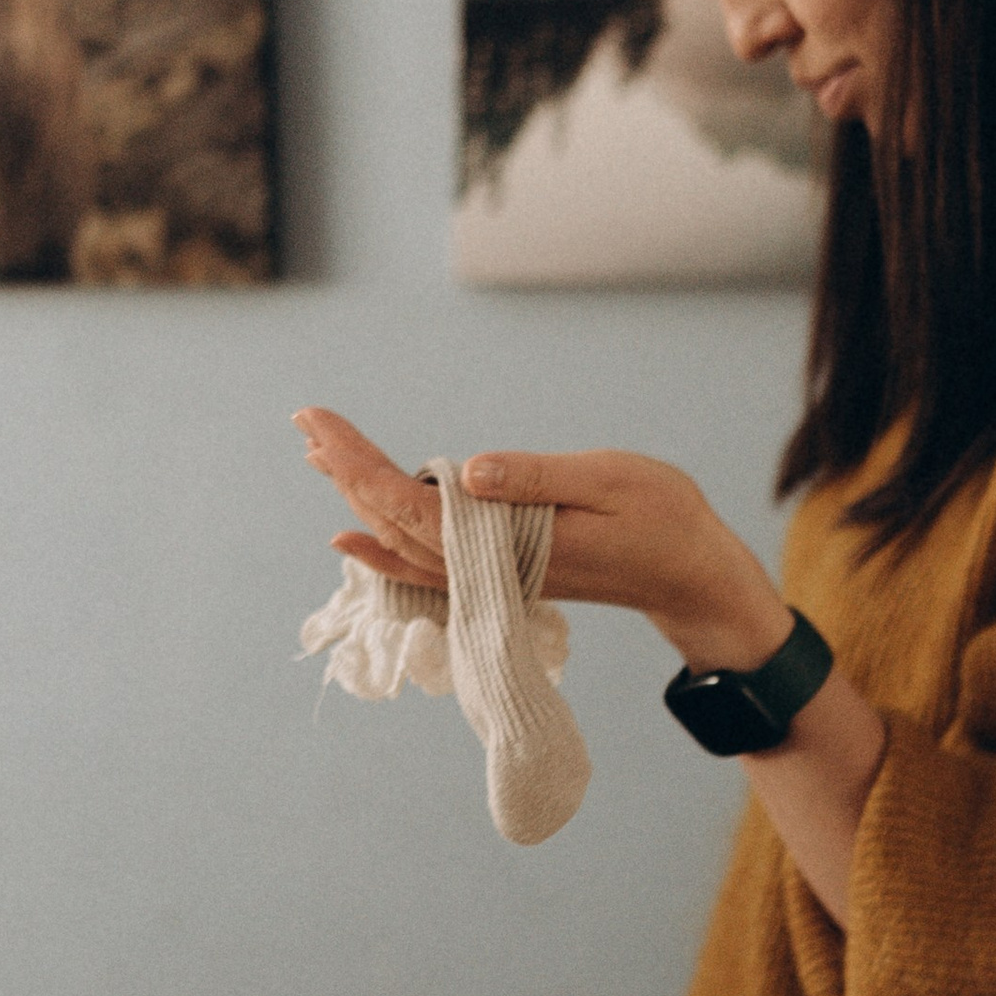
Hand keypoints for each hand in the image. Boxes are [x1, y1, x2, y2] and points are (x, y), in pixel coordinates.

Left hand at [295, 408, 788, 670]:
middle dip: (345, 469)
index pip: (409, 503)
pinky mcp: (496, 570)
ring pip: (401, 540)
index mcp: (506, 540)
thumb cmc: (661, 520)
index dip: (358, 466)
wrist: (689, 574)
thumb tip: (466, 471)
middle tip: (306, 420)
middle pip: (392, 520)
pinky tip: (352, 533)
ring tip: (319, 454)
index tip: (319, 426)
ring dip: (357, 496)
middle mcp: (484, 565)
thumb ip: (537, 478)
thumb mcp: (609, 481)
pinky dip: (381, 543)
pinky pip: (423, 560)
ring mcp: (487, 573)